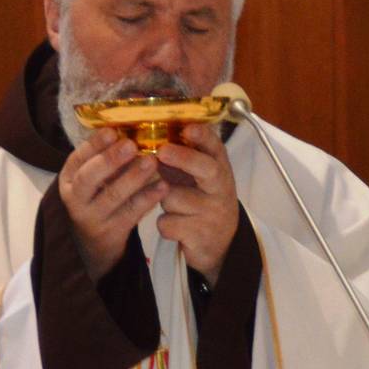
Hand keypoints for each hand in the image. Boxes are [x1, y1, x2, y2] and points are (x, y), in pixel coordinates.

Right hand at [59, 128, 164, 279]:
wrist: (96, 240)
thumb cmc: (99, 195)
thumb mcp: (93, 177)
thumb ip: (105, 155)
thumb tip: (129, 124)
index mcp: (69, 178)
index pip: (78, 159)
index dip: (94, 145)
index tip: (112, 130)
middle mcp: (76, 198)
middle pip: (88, 178)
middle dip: (110, 160)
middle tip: (131, 145)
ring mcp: (93, 217)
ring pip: (112, 196)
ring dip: (133, 177)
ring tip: (151, 161)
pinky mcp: (113, 231)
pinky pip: (132, 213)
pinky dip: (148, 198)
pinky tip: (163, 186)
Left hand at [153, 124, 240, 283]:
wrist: (221, 240)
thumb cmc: (202, 198)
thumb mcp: (199, 175)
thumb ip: (182, 157)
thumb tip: (147, 137)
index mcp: (219, 167)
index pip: (215, 146)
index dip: (203, 136)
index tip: (188, 128)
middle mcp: (220, 187)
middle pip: (206, 169)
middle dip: (184, 159)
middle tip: (162, 151)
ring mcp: (212, 212)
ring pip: (173, 198)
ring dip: (164, 201)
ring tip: (174, 206)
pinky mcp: (200, 235)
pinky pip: (167, 223)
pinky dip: (164, 224)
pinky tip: (176, 226)